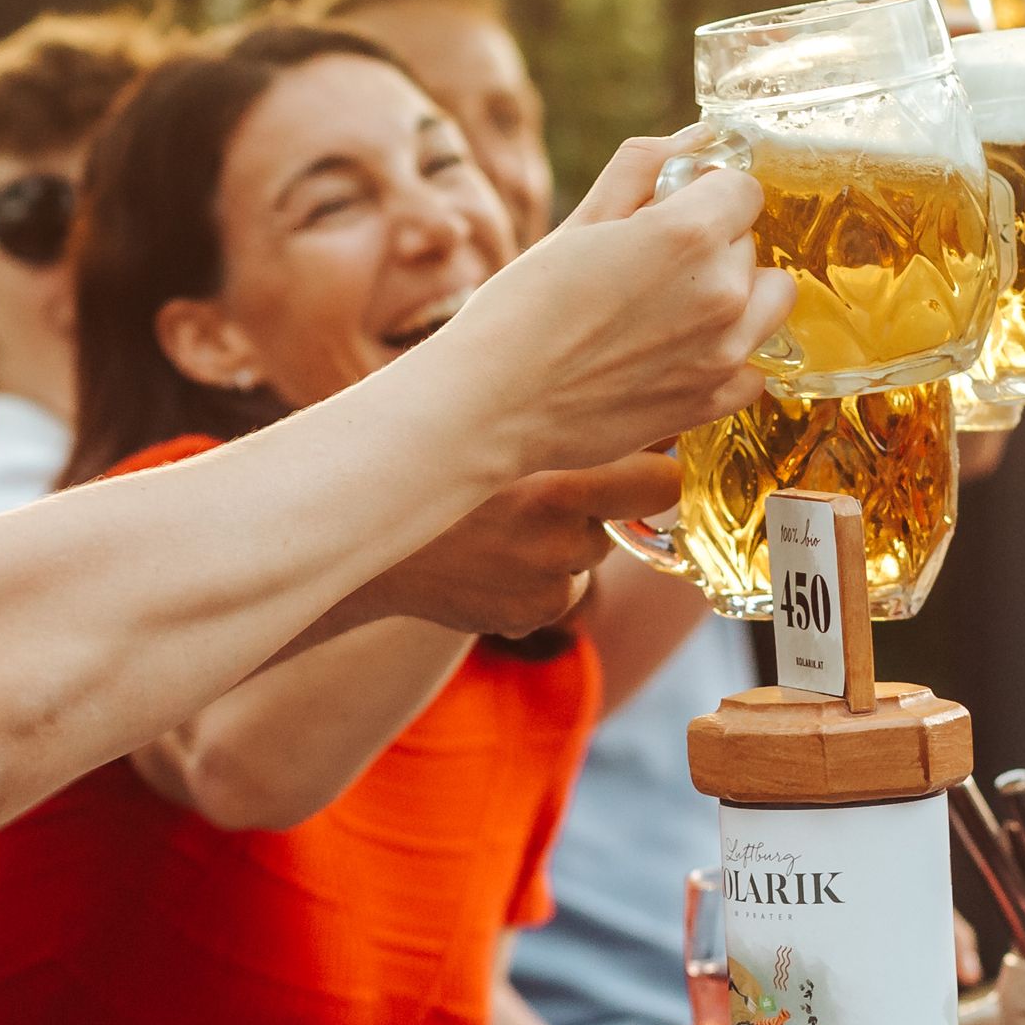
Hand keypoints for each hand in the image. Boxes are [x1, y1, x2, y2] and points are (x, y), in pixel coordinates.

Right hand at [351, 453, 679, 638]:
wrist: (362, 544)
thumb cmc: (427, 464)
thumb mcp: (494, 429)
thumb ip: (568, 422)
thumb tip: (641, 406)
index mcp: (557, 490)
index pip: (661, 483)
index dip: (662, 469)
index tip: (658, 458)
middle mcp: (559, 547)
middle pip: (621, 518)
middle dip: (599, 502)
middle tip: (544, 482)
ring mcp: (544, 589)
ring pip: (586, 555)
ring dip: (563, 539)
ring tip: (501, 520)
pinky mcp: (527, 617)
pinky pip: (556, 587)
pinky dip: (535, 573)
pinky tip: (488, 555)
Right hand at [429, 136, 793, 471]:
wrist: (491, 405)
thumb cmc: (521, 308)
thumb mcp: (579, 220)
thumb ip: (645, 168)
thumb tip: (697, 137)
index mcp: (689, 234)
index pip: (743, 188)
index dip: (705, 194)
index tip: (668, 212)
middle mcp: (722, 293)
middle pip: (749, 245)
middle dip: (713, 245)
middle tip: (648, 269)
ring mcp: (724, 354)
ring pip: (767, 302)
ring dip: (735, 297)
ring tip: (671, 311)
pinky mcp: (713, 402)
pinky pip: (754, 367)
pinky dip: (729, 358)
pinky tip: (677, 356)